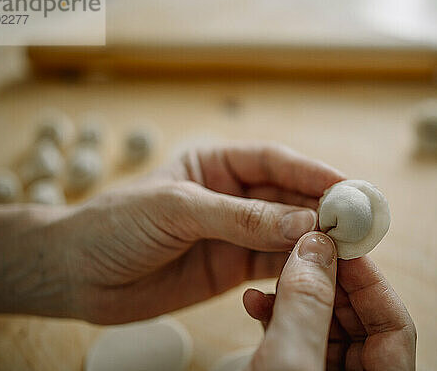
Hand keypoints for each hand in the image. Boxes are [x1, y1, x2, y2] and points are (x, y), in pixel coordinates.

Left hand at [62, 143, 344, 323]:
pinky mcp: (229, 268)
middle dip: (321, 208)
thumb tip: (305, 223)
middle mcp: (229, 195)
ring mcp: (231, 233)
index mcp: (214, 164)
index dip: (312, 172)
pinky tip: (315, 270)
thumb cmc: (115, 224)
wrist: (78, 274)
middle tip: (358, 222)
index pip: (273, 162)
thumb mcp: (178, 210)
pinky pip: (270, 264)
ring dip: (314, 239)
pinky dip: (294, 267)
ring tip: (348, 249)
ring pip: (284, 232)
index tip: (347, 187)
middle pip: (286, 197)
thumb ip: (241, 218)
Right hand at [243, 232, 415, 370]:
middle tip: (303, 250)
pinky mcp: (294, 369)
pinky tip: (253, 301)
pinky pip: (294, 336)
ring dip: (294, 294)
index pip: (395, 325)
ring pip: (321, 322)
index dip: (369, 280)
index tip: (341, 245)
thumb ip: (307, 303)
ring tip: (271, 276)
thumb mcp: (289, 360)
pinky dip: (276, 316)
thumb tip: (317, 247)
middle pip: (356, 318)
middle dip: (326, 280)